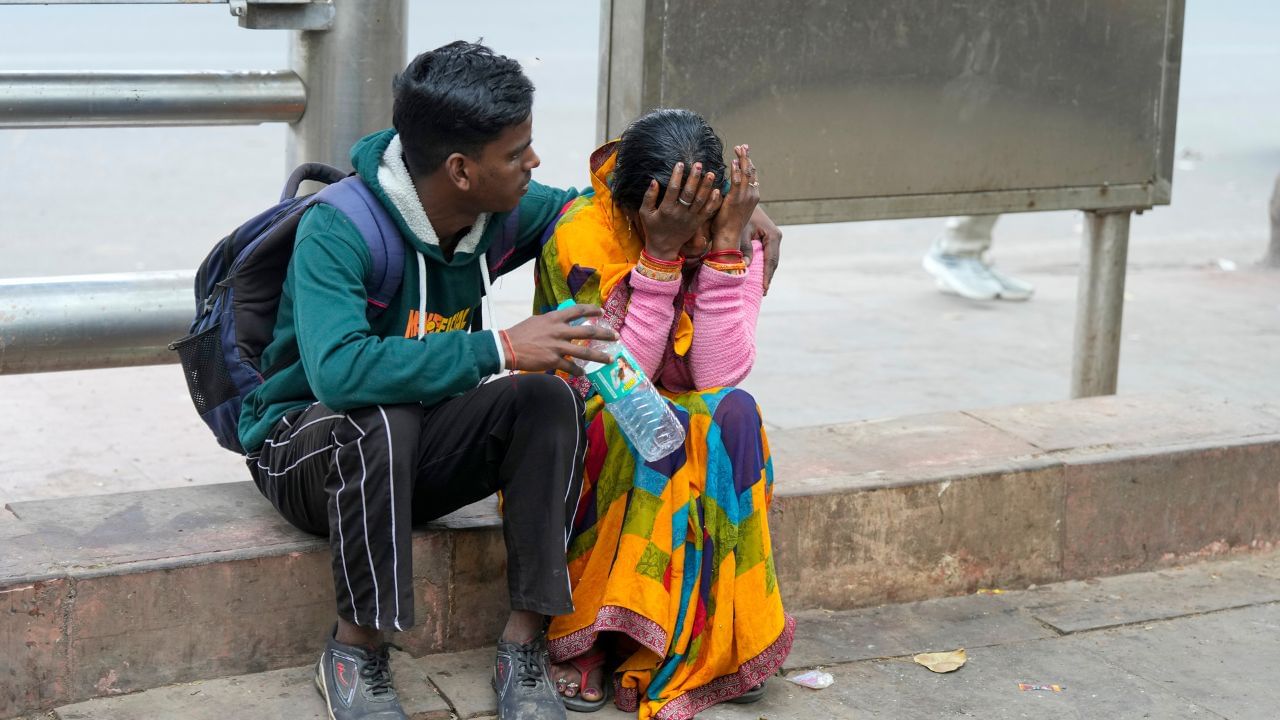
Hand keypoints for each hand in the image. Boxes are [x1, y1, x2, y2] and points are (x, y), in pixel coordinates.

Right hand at [503, 304, 617, 375]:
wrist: (507, 347)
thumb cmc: (520, 333)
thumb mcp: (537, 321)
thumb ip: (551, 322)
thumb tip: (560, 323)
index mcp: (554, 318)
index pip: (577, 311)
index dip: (591, 311)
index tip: (601, 312)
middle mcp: (559, 331)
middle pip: (587, 332)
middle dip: (604, 334)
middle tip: (615, 336)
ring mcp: (557, 346)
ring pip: (584, 352)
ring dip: (599, 356)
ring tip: (610, 359)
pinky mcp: (553, 360)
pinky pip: (570, 367)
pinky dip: (578, 371)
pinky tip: (583, 374)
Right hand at [637, 161, 722, 260]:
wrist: (664, 247)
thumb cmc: (653, 228)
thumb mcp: (645, 213)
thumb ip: (648, 197)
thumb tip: (653, 180)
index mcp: (666, 209)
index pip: (673, 189)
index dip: (677, 176)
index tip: (680, 164)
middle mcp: (680, 213)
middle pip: (689, 193)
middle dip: (694, 178)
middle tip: (699, 165)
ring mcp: (690, 219)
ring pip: (700, 201)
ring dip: (706, 187)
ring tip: (711, 174)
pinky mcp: (698, 223)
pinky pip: (707, 211)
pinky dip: (713, 201)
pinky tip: (717, 190)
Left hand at [710, 144, 760, 251]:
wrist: (728, 236)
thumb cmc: (728, 224)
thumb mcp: (735, 207)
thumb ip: (734, 195)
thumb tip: (727, 186)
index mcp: (753, 196)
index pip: (753, 176)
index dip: (749, 163)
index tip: (745, 153)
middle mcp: (752, 195)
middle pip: (751, 171)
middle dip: (747, 157)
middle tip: (743, 146)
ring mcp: (745, 197)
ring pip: (746, 174)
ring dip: (742, 160)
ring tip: (739, 149)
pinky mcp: (735, 199)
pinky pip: (736, 181)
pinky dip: (736, 170)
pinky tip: (733, 162)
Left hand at [744, 206, 782, 294]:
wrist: (740, 198)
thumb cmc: (738, 213)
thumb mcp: (740, 231)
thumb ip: (743, 248)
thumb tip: (744, 266)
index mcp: (772, 235)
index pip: (771, 260)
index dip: (767, 276)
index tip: (763, 289)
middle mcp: (775, 236)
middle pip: (773, 262)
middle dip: (767, 277)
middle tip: (762, 293)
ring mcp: (772, 237)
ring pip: (770, 259)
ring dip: (765, 272)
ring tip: (760, 288)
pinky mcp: (767, 238)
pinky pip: (766, 255)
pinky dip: (762, 265)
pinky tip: (757, 275)